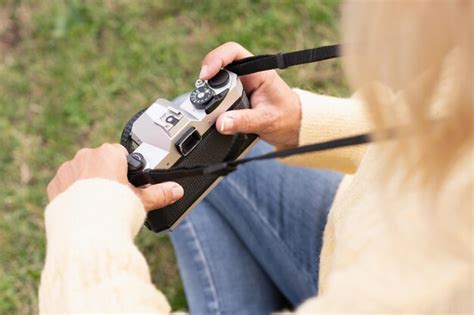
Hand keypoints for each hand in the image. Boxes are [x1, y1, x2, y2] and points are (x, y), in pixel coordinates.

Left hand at [47, 143, 183, 210]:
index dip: (126, 169)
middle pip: (100, 161)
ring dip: (88, 183)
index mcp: (109, 154)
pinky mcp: (54, 185)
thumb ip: (160, 193)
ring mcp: (68, 169)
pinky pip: (65, 185)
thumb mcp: (142, 201)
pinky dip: (72, 194)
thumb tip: (178, 190)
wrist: (86, 233)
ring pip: (81, 172)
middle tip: (114, 197)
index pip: (120, 153)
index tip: (127, 184)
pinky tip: (82, 209)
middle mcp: (86, 156)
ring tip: (97, 205)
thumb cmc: (115, 212)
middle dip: (106, 175)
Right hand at [200, 42, 301, 148]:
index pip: (233, 52)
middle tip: (204, 99)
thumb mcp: (266, 120)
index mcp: (258, 71)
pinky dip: (213, 104)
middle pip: (220, 68)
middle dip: (209, 82)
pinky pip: (218, 95)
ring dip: (210, 94)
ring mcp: (240, 85)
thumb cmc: (286, 118)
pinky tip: (211, 113)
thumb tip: (221, 123)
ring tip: (206, 109)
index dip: (216, 59)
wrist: (293, 126)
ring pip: (217, 82)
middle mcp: (247, 74)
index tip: (205, 75)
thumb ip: (244, 121)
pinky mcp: (235, 96)